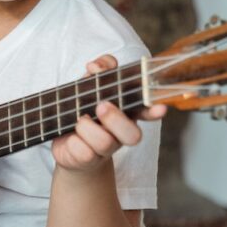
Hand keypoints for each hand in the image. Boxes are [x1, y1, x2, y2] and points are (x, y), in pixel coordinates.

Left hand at [51, 54, 165, 173]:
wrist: (66, 142)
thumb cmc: (83, 108)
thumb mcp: (90, 84)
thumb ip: (99, 69)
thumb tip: (96, 66)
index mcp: (126, 111)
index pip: (146, 111)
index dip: (153, 111)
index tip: (160, 108)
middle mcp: (120, 132)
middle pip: (133, 135)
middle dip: (116, 119)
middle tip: (101, 106)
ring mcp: (105, 149)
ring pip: (105, 142)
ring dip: (87, 127)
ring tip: (78, 120)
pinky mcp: (88, 159)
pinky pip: (84, 153)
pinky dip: (73, 142)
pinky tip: (71, 137)